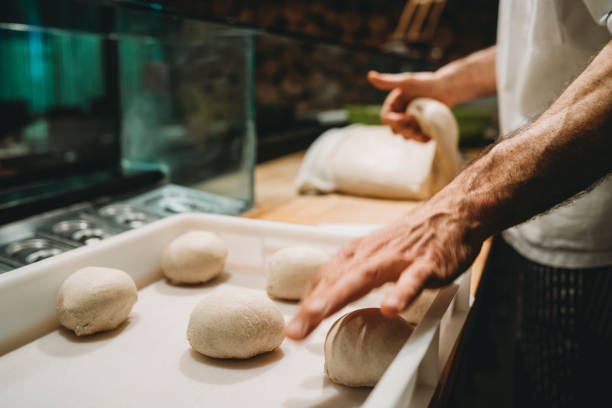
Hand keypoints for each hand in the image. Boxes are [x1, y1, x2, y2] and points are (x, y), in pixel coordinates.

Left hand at [284, 195, 482, 339]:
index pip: (324, 279)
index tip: (293, 326)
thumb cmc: (412, 237)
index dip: (307, 303)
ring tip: (318, 314)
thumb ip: (353, 273)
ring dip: (338, 296)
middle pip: (335, 282)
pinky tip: (390, 308)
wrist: (452, 212)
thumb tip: (327, 294)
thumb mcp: (376, 253)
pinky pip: (412, 280)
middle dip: (312, 307)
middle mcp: (371, 255)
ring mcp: (398, 259)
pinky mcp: (426, 264)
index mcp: (358, 253)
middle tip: (293, 331)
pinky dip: (400, 294)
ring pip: (363, 278)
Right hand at [368, 70, 453, 141]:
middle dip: (404, 130)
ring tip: (424, 132)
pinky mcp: (420, 127)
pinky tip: (429, 137)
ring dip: (413, 136)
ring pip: (406, 135)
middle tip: (416, 128)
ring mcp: (410, 122)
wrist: (446, 88)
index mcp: (393, 104)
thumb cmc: (426, 83)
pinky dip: (422, 139)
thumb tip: (369, 75)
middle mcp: (400, 114)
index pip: (386, 118)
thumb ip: (388, 81)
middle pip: (395, 129)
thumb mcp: (406, 81)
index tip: (408, 117)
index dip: (394, 121)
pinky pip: (417, 138)